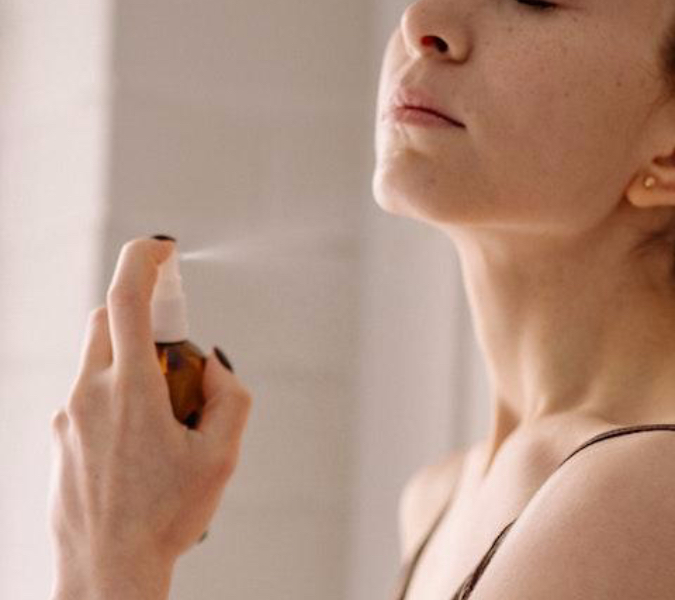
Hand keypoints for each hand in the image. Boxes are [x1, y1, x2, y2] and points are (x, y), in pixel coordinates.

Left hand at [48, 238, 252, 598]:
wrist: (106, 571)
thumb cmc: (167, 516)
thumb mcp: (222, 457)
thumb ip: (231, 399)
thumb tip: (214, 366)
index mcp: (130, 391)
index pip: (127, 300)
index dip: (144, 260)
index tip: (162, 248)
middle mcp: (88, 393)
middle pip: (107, 320)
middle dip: (144, 320)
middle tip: (178, 359)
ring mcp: (66, 416)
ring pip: (96, 358)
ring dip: (130, 362)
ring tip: (162, 422)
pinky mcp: (57, 437)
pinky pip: (87, 394)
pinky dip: (115, 396)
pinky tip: (137, 450)